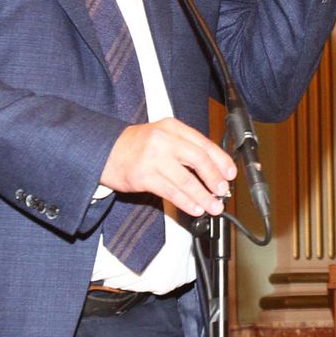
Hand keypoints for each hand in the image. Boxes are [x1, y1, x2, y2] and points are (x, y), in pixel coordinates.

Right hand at [101, 118, 237, 217]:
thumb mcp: (162, 136)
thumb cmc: (136, 146)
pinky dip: (187, 202)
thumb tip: (213, 170)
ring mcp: (153, 158)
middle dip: (215, 178)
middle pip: (199, 159)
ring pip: (187, 180)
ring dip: (203, 196)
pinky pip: (171, 192)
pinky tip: (195, 208)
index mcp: (172, 127)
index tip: (230, 174)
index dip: (221, 160)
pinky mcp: (144, 177)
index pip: (204, 143)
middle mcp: (164, 140)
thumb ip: (185, 148)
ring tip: (213, 206)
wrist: (105, 151)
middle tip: (223, 191)